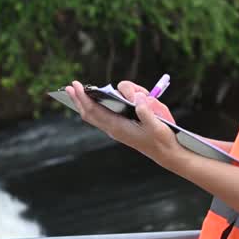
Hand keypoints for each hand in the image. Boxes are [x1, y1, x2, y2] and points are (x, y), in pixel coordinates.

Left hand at [64, 80, 182, 166]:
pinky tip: (135, 96)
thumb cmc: (162, 139)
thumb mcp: (157, 126)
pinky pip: (110, 111)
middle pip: (90, 111)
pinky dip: (116, 99)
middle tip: (70, 85)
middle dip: (79, 99)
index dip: (83, 98)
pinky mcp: (123, 124)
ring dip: (117, 94)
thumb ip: (147, 112)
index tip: (74, 85)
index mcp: (118, 127)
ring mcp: (117, 125)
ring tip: (145, 94)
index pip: (94, 110)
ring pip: (105, 106)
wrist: (167, 152)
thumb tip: (137, 99)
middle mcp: (114, 126)